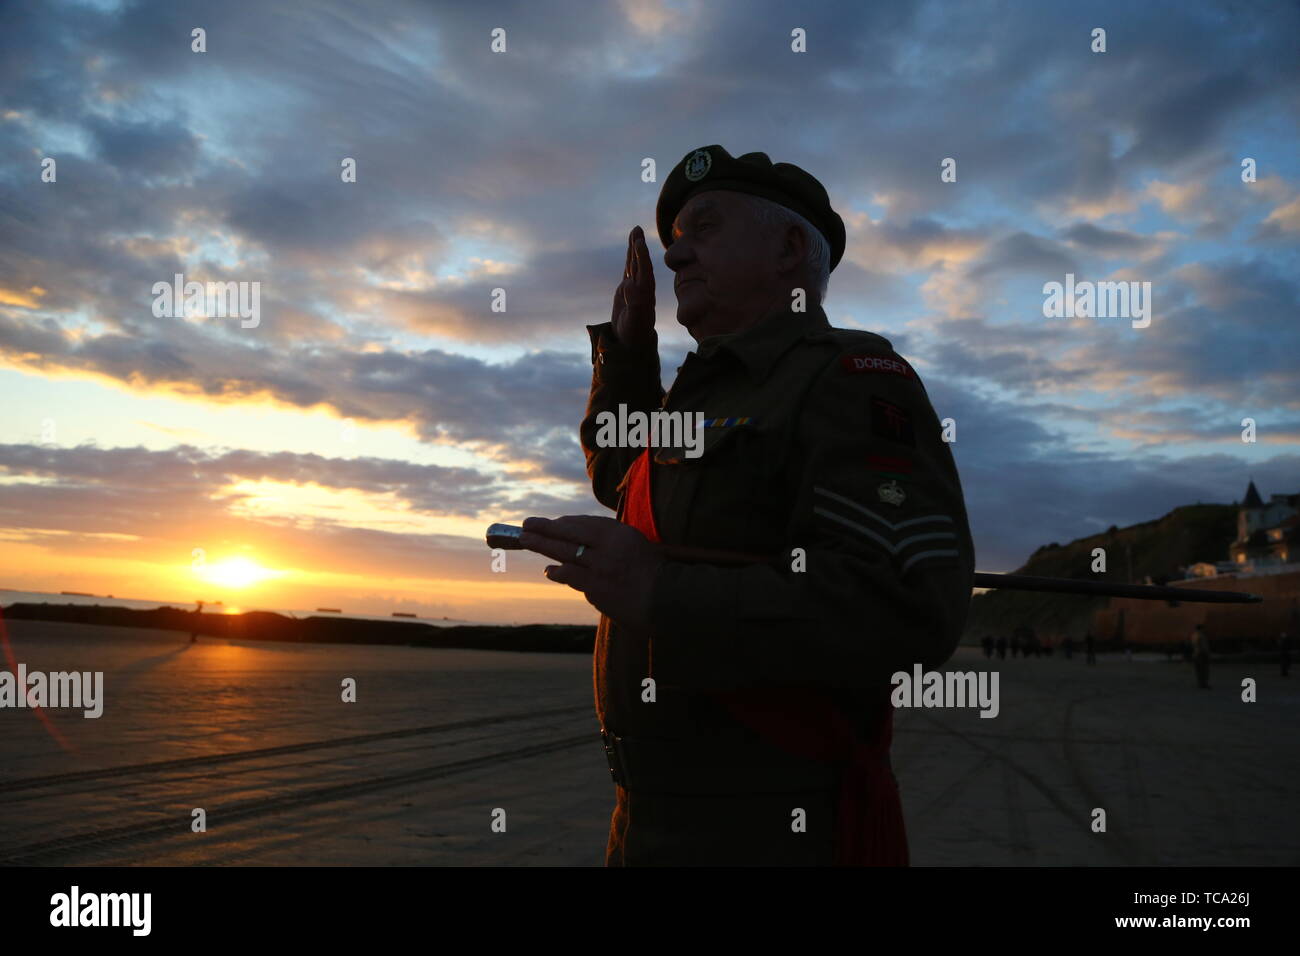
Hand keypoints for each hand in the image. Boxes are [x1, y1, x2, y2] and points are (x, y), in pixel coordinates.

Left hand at [519, 515, 663, 629]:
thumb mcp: (636, 546)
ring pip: (565, 553)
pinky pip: (572, 577)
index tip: (552, 522)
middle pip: (569, 534)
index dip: (565, 523)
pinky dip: (559, 573)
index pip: (586, 524)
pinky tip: (549, 571)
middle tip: (527, 525)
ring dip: (543, 546)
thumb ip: (612, 541)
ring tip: (527, 541)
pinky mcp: (597, 588)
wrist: (667, 601)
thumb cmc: (655, 574)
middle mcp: (609, 548)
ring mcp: (601, 568)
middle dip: (545, 529)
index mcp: (621, 535)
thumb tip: (582, 539)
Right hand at [611, 225, 655, 349]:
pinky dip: (630, 255)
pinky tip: (632, 244)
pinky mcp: (628, 287)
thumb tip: (630, 285)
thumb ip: (634, 304)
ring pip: (635, 262)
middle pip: (641, 263)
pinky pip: (630, 267)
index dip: (642, 258)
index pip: (645, 272)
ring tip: (636, 230)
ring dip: (635, 247)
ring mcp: (636, 285)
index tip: (639, 244)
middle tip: (638, 230)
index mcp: (646, 294)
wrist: (632, 340)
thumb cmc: (634, 333)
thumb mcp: (634, 321)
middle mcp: (643, 287)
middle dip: (639, 247)